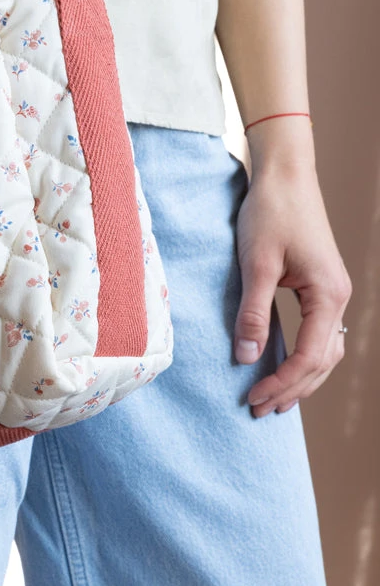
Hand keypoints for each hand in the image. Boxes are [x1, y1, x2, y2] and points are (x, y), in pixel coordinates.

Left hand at [233, 153, 351, 417]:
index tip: (254, 399)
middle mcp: (338, 298)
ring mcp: (332, 291)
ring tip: (273, 398)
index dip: (282, 382)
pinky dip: (303, 355)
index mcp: (328, 295)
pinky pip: (318, 332)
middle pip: (322, 361)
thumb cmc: (271, 213)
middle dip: (292, 388)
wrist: (285, 175)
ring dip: (300, 376)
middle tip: (260, 410)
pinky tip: (283, 363)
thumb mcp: (257, 263)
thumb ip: (254, 312)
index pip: (309, 357)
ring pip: (325, 350)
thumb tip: (247, 357)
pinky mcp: (320, 284)